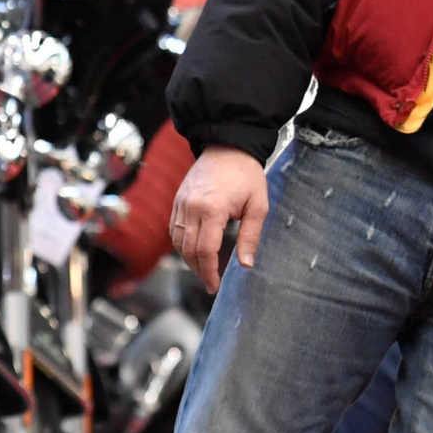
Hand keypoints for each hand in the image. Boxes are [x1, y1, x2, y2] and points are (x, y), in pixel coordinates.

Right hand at [169, 145, 267, 294]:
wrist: (227, 146)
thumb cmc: (246, 175)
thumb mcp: (258, 205)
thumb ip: (250, 236)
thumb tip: (245, 265)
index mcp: (213, 209)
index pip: (205, 250)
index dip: (209, 272)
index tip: (214, 286)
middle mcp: (192, 207)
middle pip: (189, 249)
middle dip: (199, 270)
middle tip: (210, 284)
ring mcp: (181, 203)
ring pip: (178, 241)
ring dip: (188, 260)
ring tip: (203, 270)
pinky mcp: (177, 200)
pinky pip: (174, 229)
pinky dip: (180, 244)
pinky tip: (192, 252)